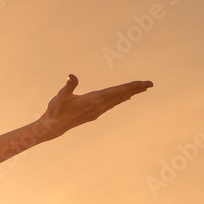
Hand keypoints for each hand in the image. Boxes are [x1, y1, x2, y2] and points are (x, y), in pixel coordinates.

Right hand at [37, 74, 153, 140]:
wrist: (52, 127)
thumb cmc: (55, 110)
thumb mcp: (60, 97)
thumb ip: (68, 86)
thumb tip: (71, 76)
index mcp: (93, 100)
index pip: (116, 91)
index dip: (130, 86)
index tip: (144, 83)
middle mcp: (98, 106)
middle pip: (120, 95)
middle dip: (135, 89)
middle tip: (150, 84)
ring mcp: (97, 111)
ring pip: (117, 100)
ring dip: (130, 93)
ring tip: (141, 88)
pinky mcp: (94, 113)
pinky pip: (112, 104)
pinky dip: (120, 99)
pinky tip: (124, 97)